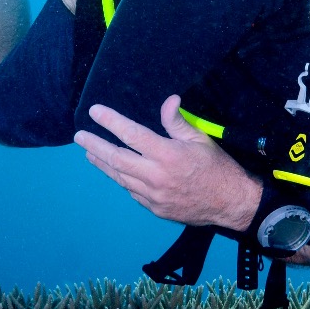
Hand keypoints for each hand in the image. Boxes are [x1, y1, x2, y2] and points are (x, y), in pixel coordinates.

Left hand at [75, 96, 262, 231]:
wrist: (230, 203)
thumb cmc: (217, 167)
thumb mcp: (200, 139)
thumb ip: (178, 122)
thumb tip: (169, 100)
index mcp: (168, 155)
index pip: (132, 134)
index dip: (111, 121)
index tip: (95, 112)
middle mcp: (156, 176)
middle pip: (117, 158)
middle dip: (95, 145)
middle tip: (80, 136)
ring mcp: (153, 195)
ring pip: (120, 177)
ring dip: (103, 163)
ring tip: (89, 153)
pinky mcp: (154, 208)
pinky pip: (132, 191)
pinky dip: (121, 179)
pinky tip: (116, 171)